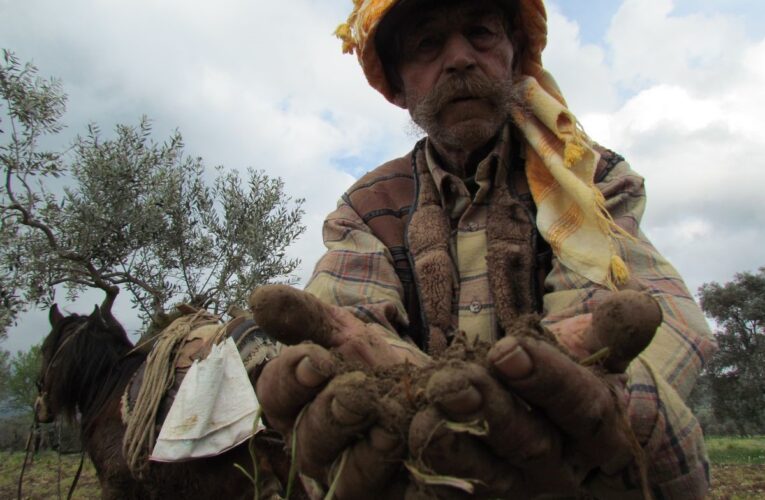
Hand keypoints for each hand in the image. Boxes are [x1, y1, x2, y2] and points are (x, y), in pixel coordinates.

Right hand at [252, 285, 426, 497]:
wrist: (444, 399)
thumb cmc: (381, 368)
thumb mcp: (347, 335)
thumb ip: (307, 316)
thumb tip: (259, 297)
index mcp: (297, 407)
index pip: (276, 394)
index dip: (294, 378)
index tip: (318, 360)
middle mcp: (316, 449)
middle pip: (309, 439)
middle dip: (332, 412)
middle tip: (356, 390)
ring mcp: (350, 479)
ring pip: (348, 476)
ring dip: (367, 448)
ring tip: (389, 419)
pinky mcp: (386, 496)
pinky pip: (386, 490)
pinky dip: (398, 466)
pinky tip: (410, 440)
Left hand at [407, 291, 660, 497]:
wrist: (526, 428)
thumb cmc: (560, 386)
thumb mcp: (590, 357)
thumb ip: (615, 334)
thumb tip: (638, 303)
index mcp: (594, 432)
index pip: (582, 408)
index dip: (548, 379)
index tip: (508, 350)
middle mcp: (556, 468)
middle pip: (529, 442)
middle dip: (491, 409)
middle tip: (453, 381)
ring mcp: (514, 489)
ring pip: (487, 473)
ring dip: (455, 439)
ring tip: (430, 403)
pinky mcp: (473, 499)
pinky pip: (450, 490)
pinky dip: (430, 461)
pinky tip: (414, 426)